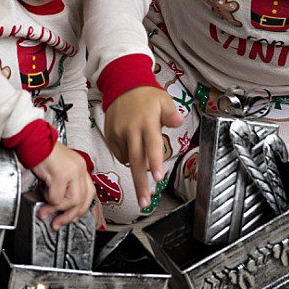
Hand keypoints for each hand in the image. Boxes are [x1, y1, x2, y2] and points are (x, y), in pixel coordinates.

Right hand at [32, 143, 94, 227]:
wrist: (32, 140)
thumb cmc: (41, 153)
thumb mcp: (56, 170)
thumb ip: (61, 186)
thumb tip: (56, 206)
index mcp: (80, 167)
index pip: (90, 192)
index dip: (82, 207)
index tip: (73, 217)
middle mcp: (80, 168)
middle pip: (83, 199)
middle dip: (70, 215)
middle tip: (58, 222)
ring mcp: (72, 171)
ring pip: (73, 200)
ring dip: (58, 208)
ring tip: (46, 210)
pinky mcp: (61, 174)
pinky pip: (57, 197)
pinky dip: (49, 200)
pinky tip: (43, 193)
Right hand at [103, 86, 184, 206]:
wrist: (121, 86)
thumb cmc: (146, 96)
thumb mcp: (163, 101)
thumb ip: (171, 114)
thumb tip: (179, 120)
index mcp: (147, 123)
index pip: (152, 145)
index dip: (155, 162)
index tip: (158, 178)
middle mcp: (131, 130)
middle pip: (137, 162)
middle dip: (141, 184)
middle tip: (144, 202)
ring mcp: (118, 134)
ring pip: (129, 160)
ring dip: (138, 164)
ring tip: (143, 149)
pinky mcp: (110, 136)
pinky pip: (120, 155)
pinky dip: (128, 156)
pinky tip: (133, 144)